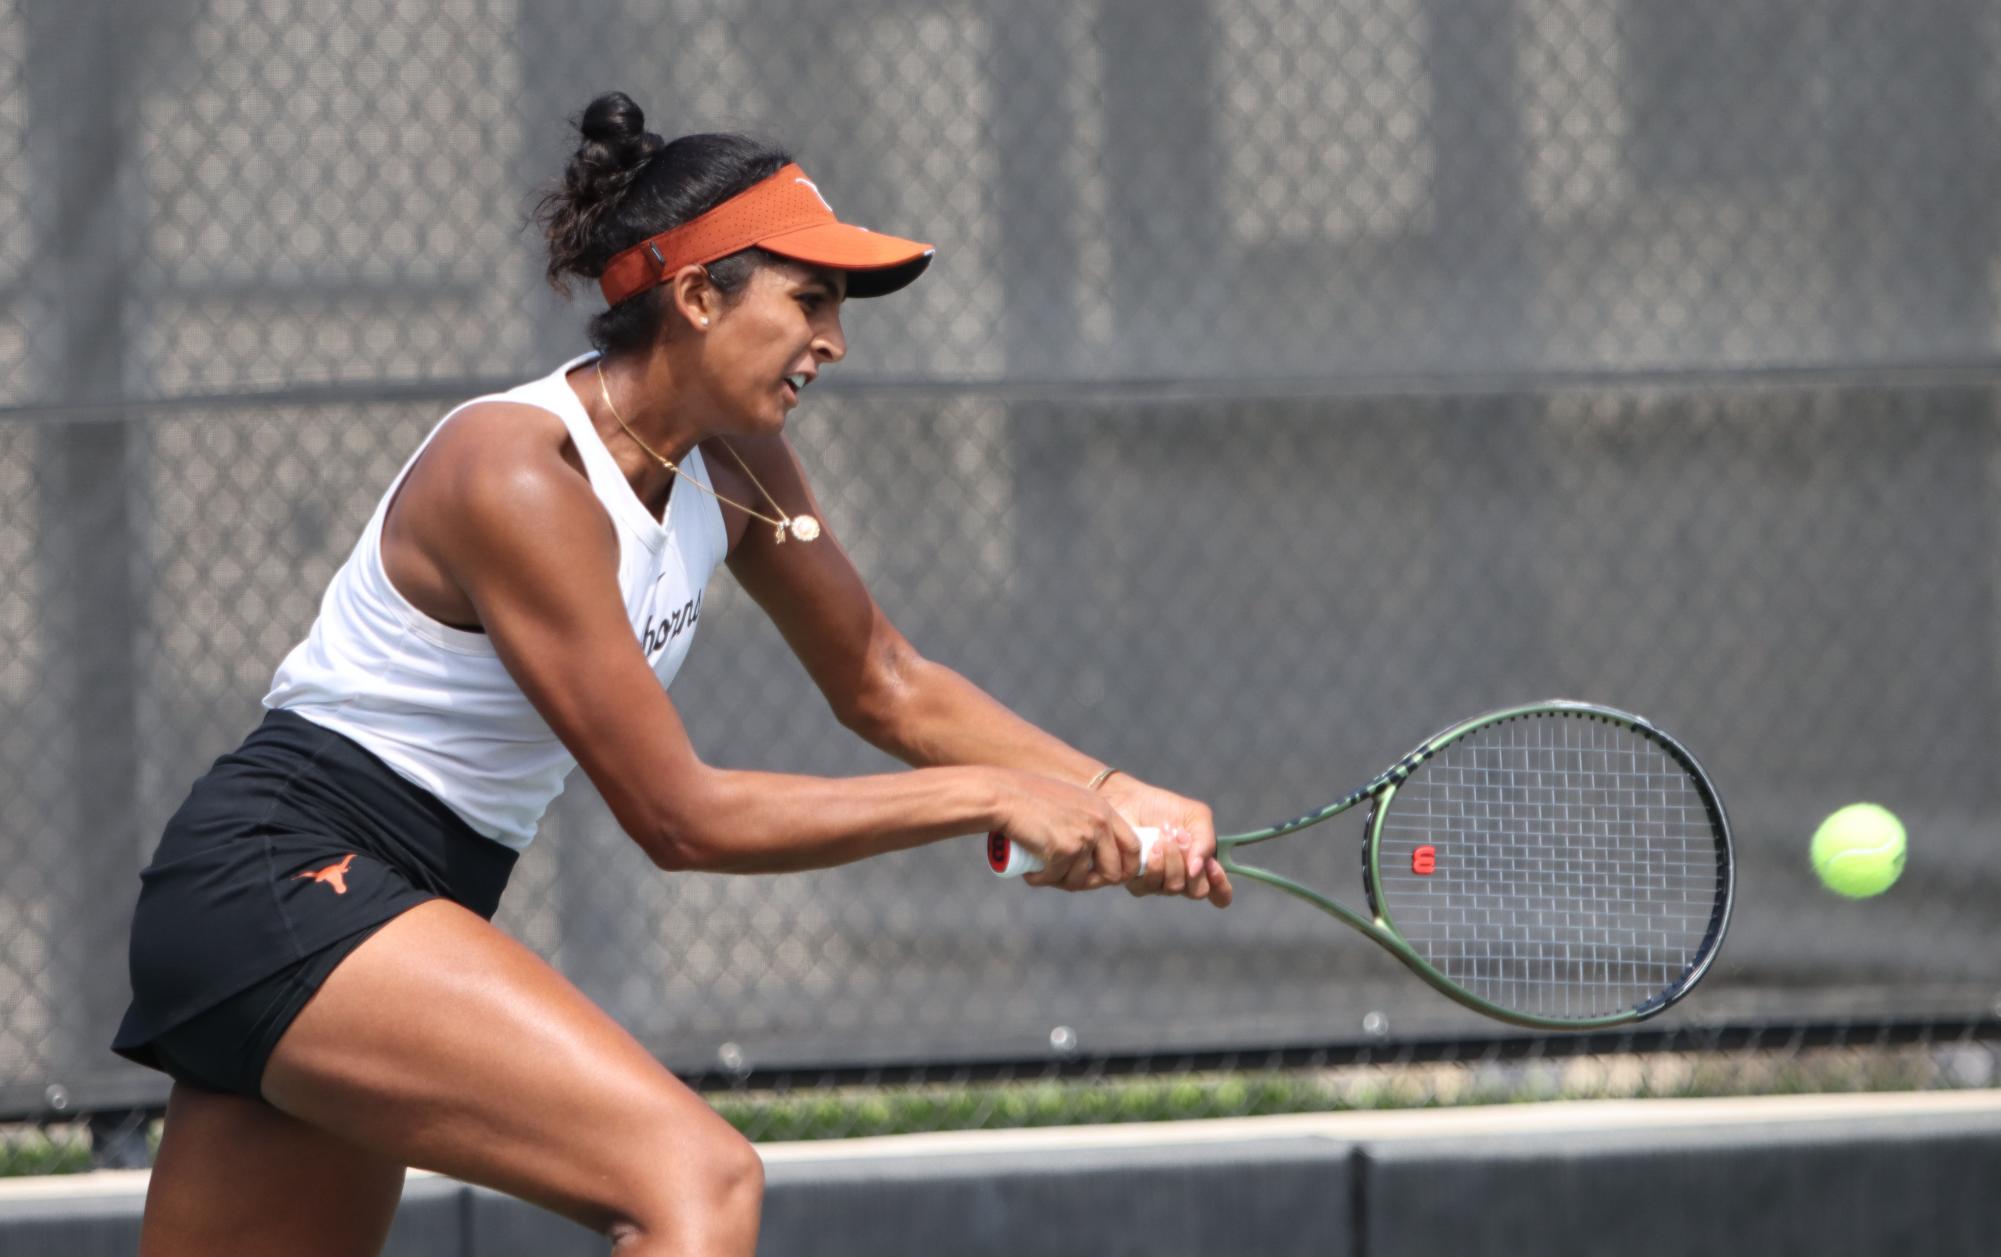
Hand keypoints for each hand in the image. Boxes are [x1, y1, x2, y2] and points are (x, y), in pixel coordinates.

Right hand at [993, 771, 1143, 890]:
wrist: (1003, 796)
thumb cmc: (1029, 800)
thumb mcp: (1070, 804)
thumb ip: (1087, 823)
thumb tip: (1097, 861)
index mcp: (1104, 811)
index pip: (1134, 848)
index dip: (1125, 869)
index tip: (1107, 877)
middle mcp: (1099, 824)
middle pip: (1114, 873)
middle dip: (1091, 884)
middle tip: (1068, 880)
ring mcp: (1083, 838)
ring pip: (1080, 881)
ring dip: (1059, 882)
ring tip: (1042, 869)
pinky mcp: (1064, 851)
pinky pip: (1056, 879)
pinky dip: (1040, 880)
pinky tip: (1029, 871)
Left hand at [1098, 774, 1233, 907]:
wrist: (1130, 801)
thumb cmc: (1164, 808)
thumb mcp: (1197, 816)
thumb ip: (1206, 841)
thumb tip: (1197, 869)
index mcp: (1201, 865)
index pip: (1219, 893)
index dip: (1221, 886)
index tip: (1212, 867)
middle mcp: (1183, 878)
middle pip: (1197, 891)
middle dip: (1191, 862)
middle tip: (1182, 838)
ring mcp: (1160, 883)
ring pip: (1174, 888)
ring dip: (1172, 859)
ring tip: (1164, 836)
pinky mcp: (1138, 882)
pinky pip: (1151, 886)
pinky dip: (1154, 863)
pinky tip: (1151, 845)